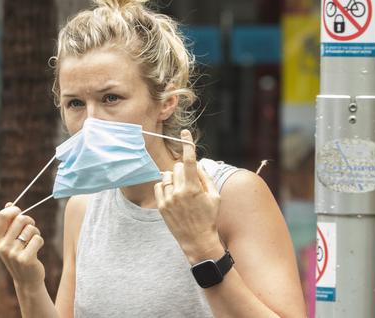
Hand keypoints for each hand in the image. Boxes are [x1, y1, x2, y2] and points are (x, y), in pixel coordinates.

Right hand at [0, 203, 45, 286]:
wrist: (26, 280)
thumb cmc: (19, 255)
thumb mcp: (10, 240)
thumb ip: (8, 222)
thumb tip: (9, 204)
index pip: (2, 215)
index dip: (14, 210)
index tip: (20, 212)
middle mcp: (2, 246)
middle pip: (20, 219)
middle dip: (29, 221)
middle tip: (31, 228)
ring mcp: (13, 253)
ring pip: (31, 228)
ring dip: (36, 232)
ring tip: (33, 241)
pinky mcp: (25, 259)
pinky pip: (38, 239)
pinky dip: (40, 241)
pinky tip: (36, 249)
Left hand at [154, 130, 223, 263]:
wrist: (197, 240)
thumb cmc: (209, 218)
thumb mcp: (215, 197)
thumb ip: (206, 178)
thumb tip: (198, 163)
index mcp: (193, 188)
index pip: (190, 160)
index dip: (187, 144)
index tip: (185, 133)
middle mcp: (179, 192)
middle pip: (178, 167)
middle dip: (185, 170)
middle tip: (191, 183)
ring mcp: (168, 199)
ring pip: (167, 175)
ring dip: (175, 178)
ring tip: (182, 192)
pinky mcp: (161, 206)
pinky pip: (159, 185)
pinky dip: (166, 185)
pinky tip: (173, 194)